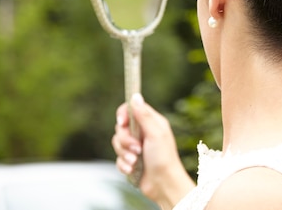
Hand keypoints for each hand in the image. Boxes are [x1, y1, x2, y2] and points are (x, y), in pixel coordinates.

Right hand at [112, 94, 194, 208]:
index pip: (131, 109)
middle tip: (137, 149)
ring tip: (135, 162)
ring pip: (117, 143)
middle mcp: (142, 132)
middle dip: (125, 140)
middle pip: (120, 128)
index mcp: (151, 122)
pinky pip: (118, 158)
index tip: (122, 122)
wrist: (164, 185)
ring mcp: (136, 146)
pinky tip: (132, 169)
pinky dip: (123, 164)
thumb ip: (144, 115)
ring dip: (124, 154)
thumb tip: (135, 96)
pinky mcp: (131, 160)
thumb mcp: (155, 133)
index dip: (123, 114)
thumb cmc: (164, 158)